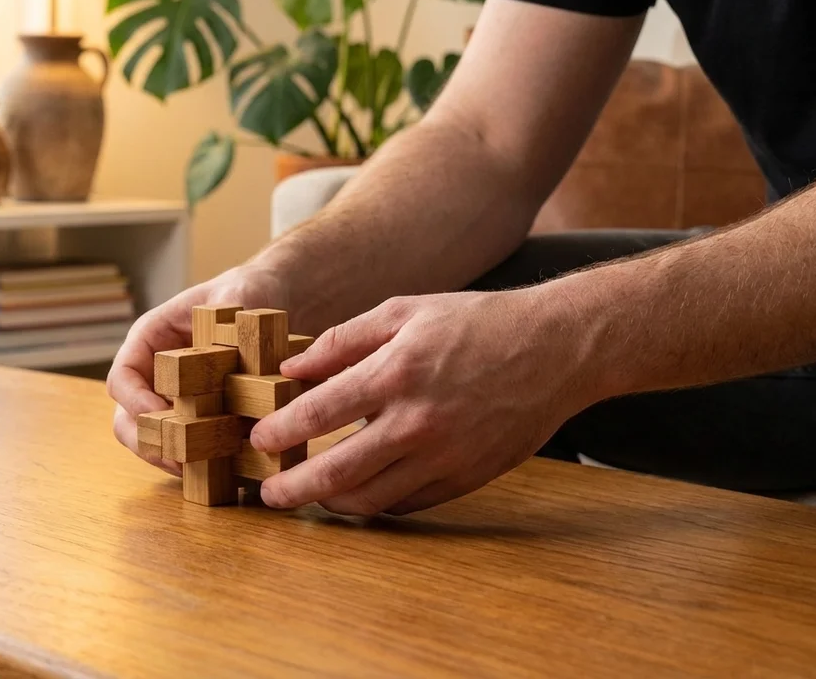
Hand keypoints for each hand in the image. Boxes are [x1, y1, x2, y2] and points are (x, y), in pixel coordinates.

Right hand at [108, 265, 287, 474]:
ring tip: (202, 469)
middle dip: (148, 443)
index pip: (122, 379)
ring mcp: (174, 400)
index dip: (135, 403)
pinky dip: (199, 462)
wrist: (271, 301)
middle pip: (127, 421)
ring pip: (154, 441)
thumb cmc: (245, 291)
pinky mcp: (201, 419)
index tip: (161, 417)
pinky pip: (188, 448)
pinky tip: (223, 469)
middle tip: (178, 459)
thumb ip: (233, 317)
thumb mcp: (238, 296)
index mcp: (149, 341)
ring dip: (172, 459)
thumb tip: (238, 347)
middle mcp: (155, 375)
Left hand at [251, 289, 597, 514]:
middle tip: (268, 494)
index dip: (280, 432)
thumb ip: (343, 341)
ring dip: (330, 503)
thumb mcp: (404, 311)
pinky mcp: (467, 478)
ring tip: (309, 497)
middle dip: (293, 488)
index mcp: (398, 372)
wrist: (557, 349)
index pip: (320, 413)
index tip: (258, 439)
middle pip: (338, 472)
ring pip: (371, 499)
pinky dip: (376, 504)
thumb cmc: (477, 323)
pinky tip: (359, 493)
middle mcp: (419, 421)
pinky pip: (408, 504)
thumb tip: (291, 370)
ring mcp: (445, 456)